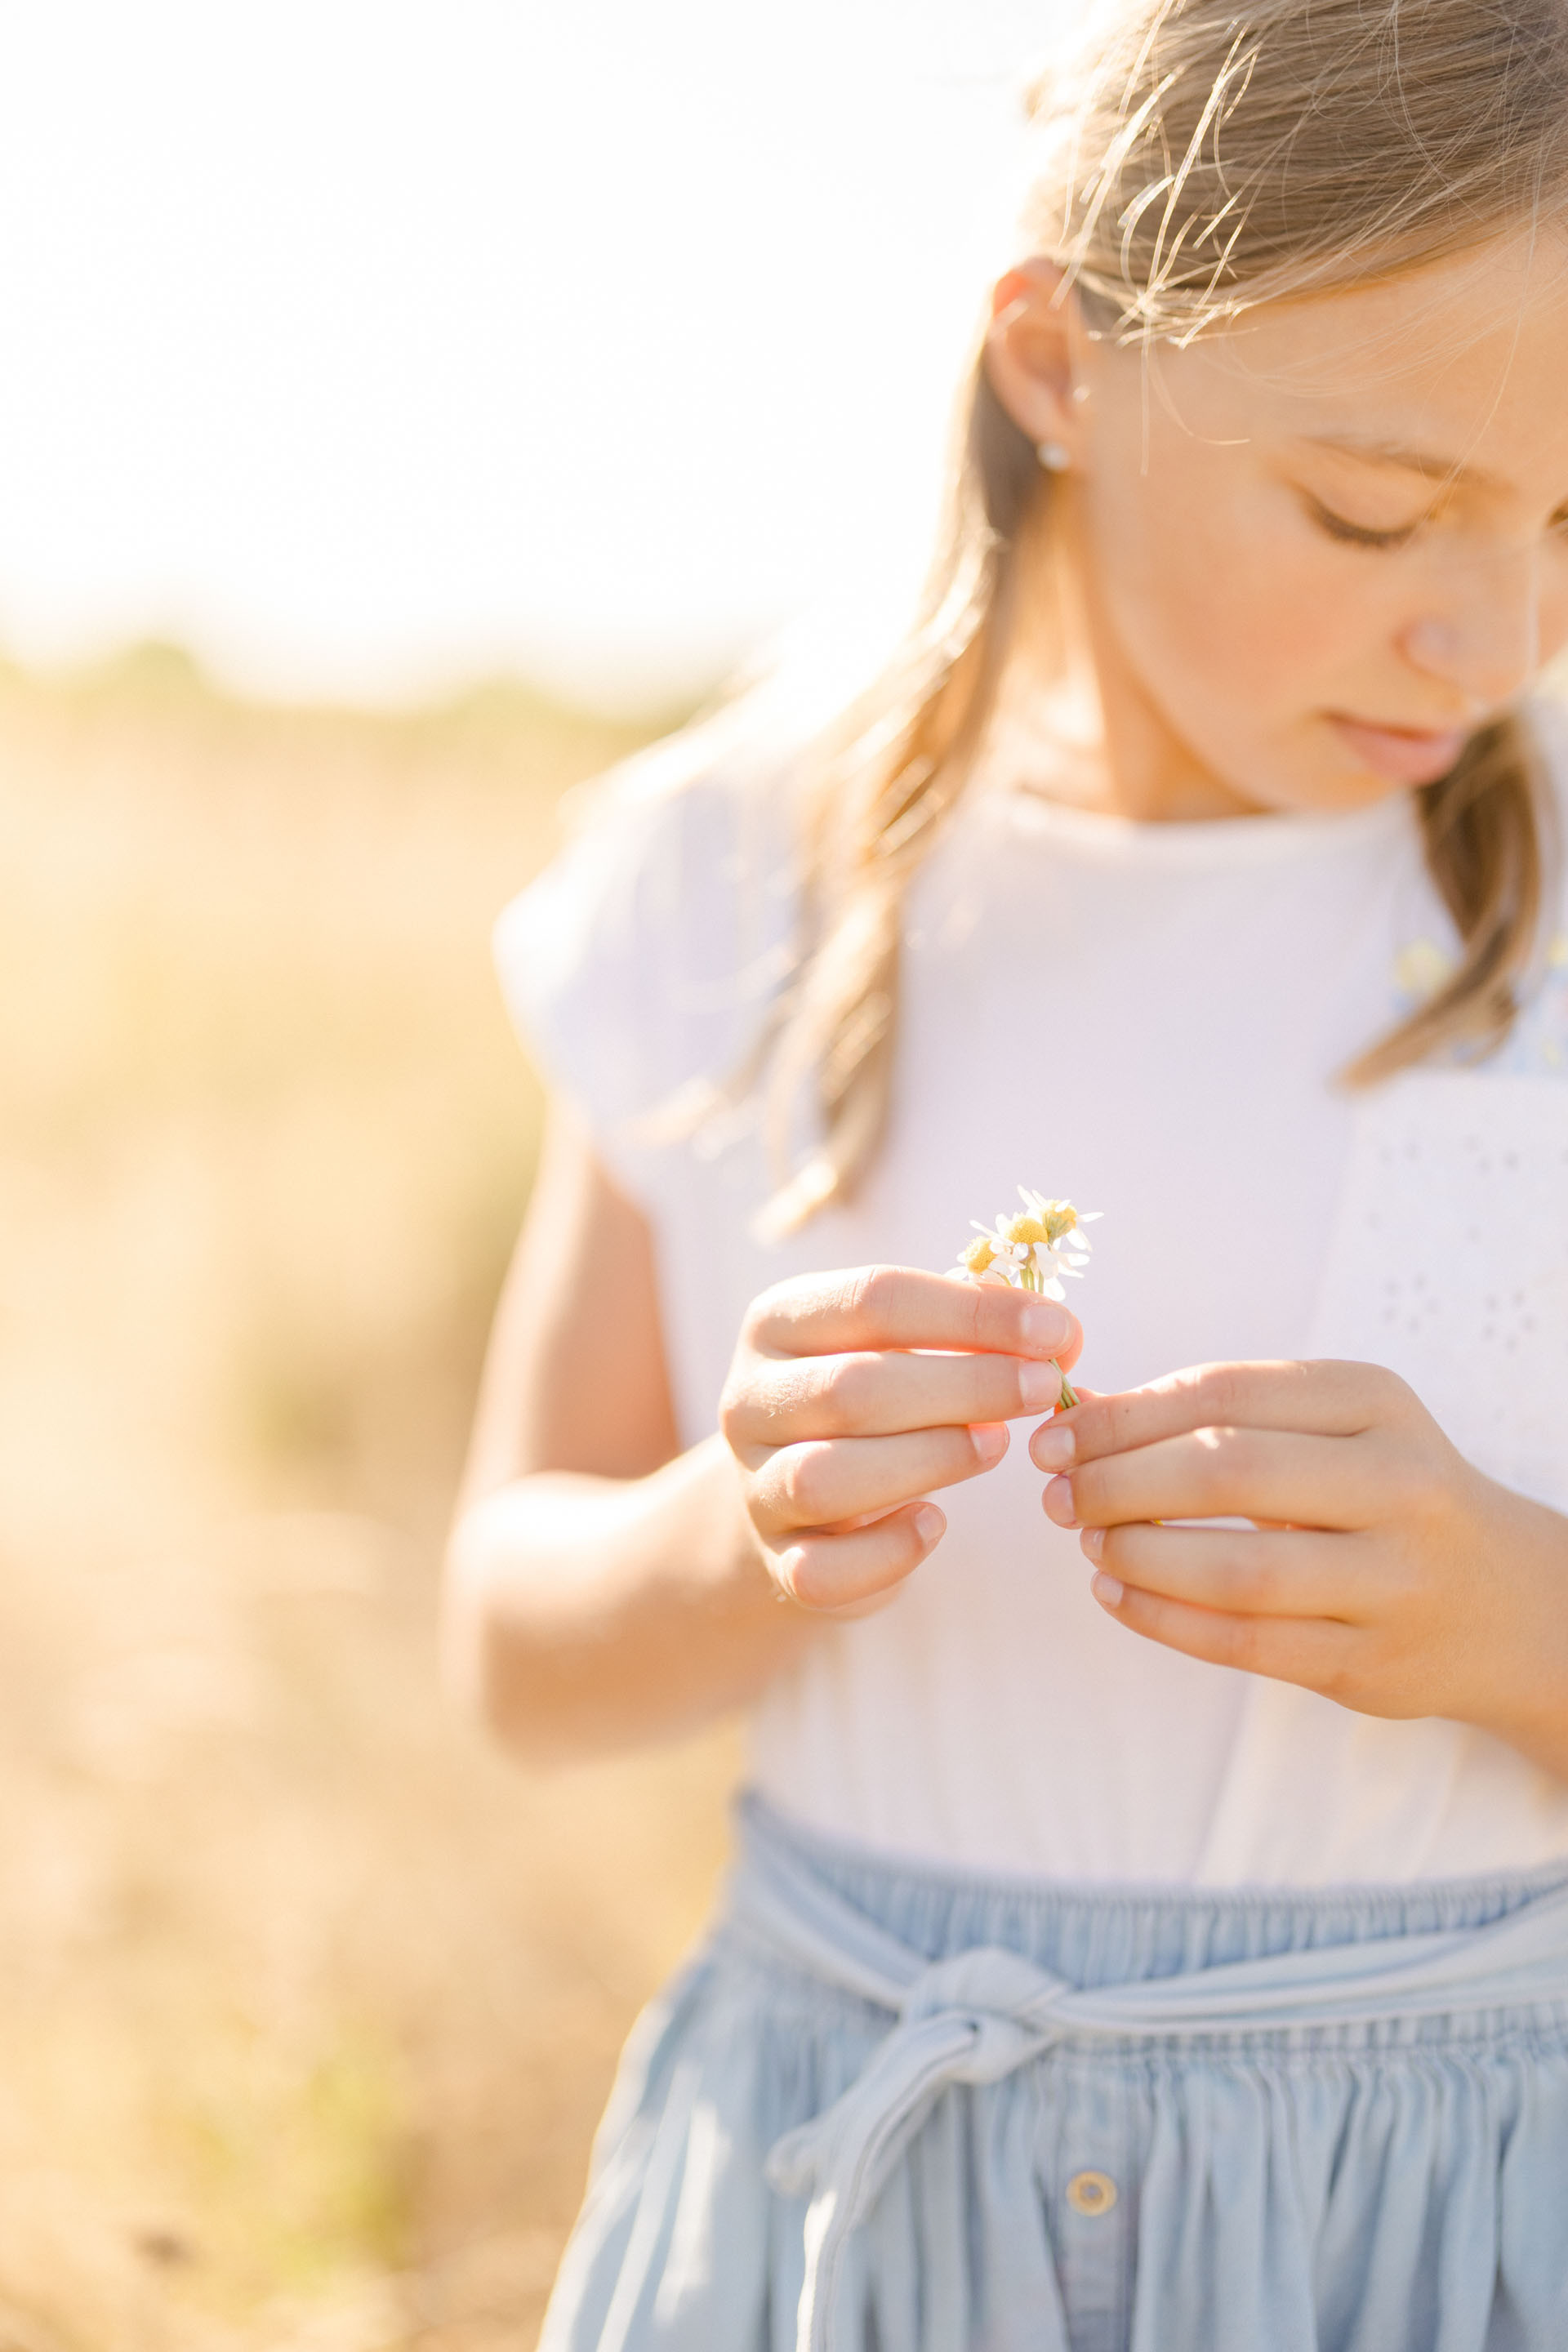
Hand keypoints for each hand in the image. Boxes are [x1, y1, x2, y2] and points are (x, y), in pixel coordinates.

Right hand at [721, 1266, 1081, 1612]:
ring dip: (927, 1459)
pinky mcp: (777, 1560)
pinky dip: (887, 1552)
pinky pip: (821, 1570)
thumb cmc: (870, 1400)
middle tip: (1042, 1388)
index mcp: (779, 1322)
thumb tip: (1055, 1332)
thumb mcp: (900, 1344)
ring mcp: (756, 1485)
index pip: (873, 1300)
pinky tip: (935, 1525)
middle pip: (851, 1388)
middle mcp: (751, 1399)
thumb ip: (969, 1330)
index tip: (1054, 1330)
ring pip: (825, 1477)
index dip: (972, 1313)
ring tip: (996, 1445)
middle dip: (964, 1386)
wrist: (792, 1494)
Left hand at [1030, 1358, 1567, 1772]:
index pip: (1226, 1393)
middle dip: (1120, 1482)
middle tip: (1058, 1493)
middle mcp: (1397, 1484)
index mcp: (1376, 1403)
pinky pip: (1246, 1642)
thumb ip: (1217, 1414)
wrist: (1506, 1602)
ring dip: (1138, 1554)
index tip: (1057, 1433)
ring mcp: (1391, 1580)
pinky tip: (1117, 1593)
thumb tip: (1081, 1412)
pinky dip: (1164, 1618)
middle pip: (1228, 1473)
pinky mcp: (1369, 1662)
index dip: (1125, 1415)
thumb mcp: (1331, 1428)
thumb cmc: (1384, 1494)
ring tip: (1088, 1542)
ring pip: (1237, 1570)